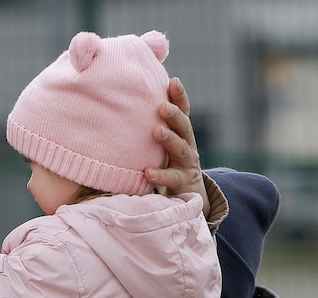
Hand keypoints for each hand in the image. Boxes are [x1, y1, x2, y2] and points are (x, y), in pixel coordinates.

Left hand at [146, 77, 208, 214]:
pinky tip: (147, 172)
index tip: (173, 81)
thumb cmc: (169, 165)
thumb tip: (129, 101)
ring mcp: (186, 166)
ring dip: (170, 139)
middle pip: (184, 128)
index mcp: (182, 134)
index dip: (180, 97)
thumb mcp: (165, 145)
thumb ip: (155, 126)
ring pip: (181, 150)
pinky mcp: (182, 184)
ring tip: (157, 131)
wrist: (188, 196)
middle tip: (163, 106)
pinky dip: (161, 175)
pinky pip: (172, 179)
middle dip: (175, 116)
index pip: (184, 112)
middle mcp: (187, 147)